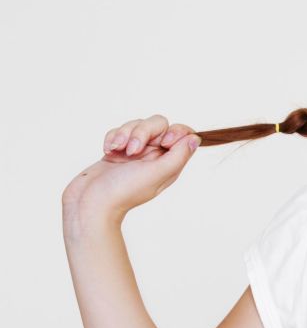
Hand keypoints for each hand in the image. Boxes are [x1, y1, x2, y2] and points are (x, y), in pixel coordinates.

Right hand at [62, 114, 201, 222]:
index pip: (182, 134)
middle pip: (158, 124)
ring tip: (117, 150)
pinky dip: (113, 137)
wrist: (90, 202)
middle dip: (143, 132)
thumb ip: (179, 156)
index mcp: (169, 163)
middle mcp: (154, 156)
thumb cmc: (124, 191)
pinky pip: (118, 131)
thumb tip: (195, 139)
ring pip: (136, 125)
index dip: (176, 131)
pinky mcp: (117, 150)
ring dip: (125, 134)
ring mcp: (135, 152)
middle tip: (133, 151)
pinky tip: (108, 151)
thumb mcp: (157, 174)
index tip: (164, 141)